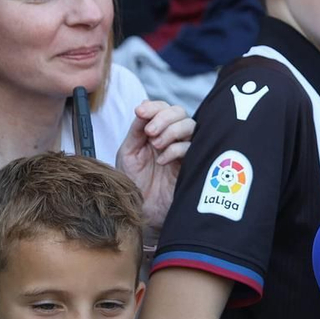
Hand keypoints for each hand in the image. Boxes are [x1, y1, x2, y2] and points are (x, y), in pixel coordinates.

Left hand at [117, 99, 192, 234]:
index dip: (153, 107)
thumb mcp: (128, 154)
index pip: (162, 108)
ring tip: (156, 146)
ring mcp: (182, 151)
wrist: (141, 211)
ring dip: (171, 130)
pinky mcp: (191, 165)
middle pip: (179, 112)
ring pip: (190, 125)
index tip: (140, 112)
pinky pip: (191, 147)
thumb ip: (136, 131)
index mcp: (155, 132)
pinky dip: (176, 149)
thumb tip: (142, 108)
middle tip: (150, 132)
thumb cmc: (134, 184)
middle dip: (164, 117)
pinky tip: (162, 161)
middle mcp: (171, 138)